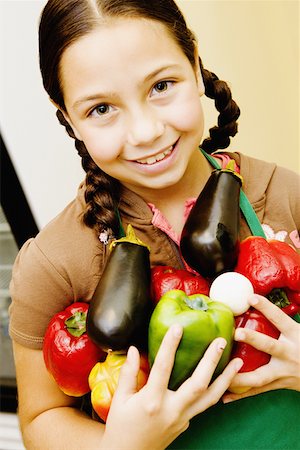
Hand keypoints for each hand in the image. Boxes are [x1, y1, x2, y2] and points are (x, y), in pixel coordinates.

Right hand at [101, 325, 242, 449]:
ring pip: (210, 398)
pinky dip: (217, 391)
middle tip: (221, 341)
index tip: (178, 327)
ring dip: (226, 378)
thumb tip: (134, 349)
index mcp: (151, 401)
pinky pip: (205, 405)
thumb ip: (129, 373)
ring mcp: (182, 419)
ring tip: (238, 361)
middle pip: (197, 384)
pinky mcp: (186, 423)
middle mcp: (171, 410)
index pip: (163, 367)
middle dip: (211, 361)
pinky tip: (225, 380)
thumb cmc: (120, 427)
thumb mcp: (121, 399)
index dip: (170, 345)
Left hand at [223, 294, 299, 402]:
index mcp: (295, 335)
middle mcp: (289, 354)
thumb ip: (280, 320)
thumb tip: (254, 299)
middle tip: (237, 333)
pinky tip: (224, 395)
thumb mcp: (298, 331)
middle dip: (254, 339)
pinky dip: (241, 394)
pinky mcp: (278, 385)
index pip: (279, 318)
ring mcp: (283, 372)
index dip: (266, 307)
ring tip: (223, 373)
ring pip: (260, 377)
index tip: (251, 297)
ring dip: (240, 377)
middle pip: (270, 346)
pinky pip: (257, 391)